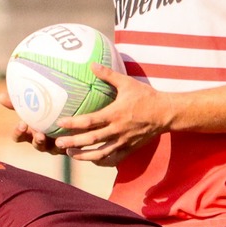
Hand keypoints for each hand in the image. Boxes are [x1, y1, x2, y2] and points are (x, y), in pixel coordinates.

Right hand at [0, 90, 66, 155]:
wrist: (71, 114)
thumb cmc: (47, 110)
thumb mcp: (34, 106)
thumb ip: (18, 103)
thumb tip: (0, 96)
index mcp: (30, 133)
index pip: (19, 137)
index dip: (19, 133)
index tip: (22, 124)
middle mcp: (41, 141)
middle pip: (35, 144)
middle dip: (36, 140)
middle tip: (38, 133)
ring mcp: (54, 146)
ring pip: (51, 148)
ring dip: (52, 143)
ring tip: (57, 137)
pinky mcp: (68, 147)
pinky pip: (66, 149)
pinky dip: (66, 145)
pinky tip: (68, 139)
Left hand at [51, 64, 168, 165]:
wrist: (167, 113)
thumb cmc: (146, 97)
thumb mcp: (127, 83)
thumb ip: (108, 75)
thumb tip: (92, 64)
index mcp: (115, 114)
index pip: (90, 121)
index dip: (73, 123)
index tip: (59, 122)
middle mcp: (118, 130)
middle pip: (91, 139)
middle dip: (73, 142)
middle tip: (58, 142)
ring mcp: (124, 141)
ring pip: (101, 153)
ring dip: (84, 155)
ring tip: (69, 153)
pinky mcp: (130, 148)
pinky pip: (113, 159)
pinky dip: (101, 162)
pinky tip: (90, 160)